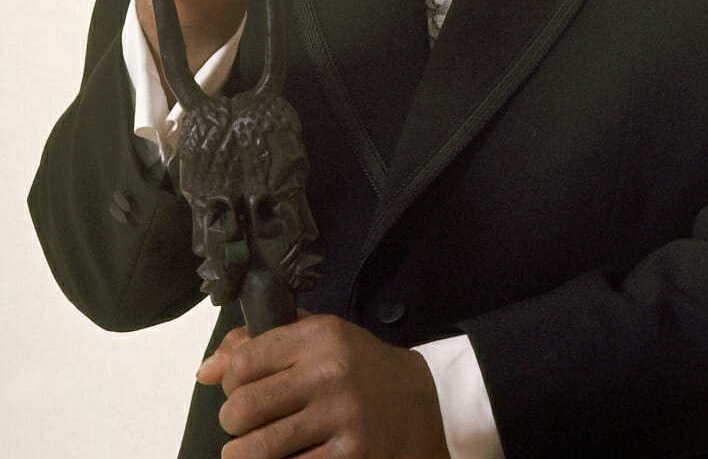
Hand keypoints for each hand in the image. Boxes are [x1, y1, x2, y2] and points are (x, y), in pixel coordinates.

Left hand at [197, 313, 450, 458]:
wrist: (425, 404)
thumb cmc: (363, 370)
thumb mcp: (322, 338)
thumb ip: (263, 344)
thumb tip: (206, 370)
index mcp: (321, 336)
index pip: (243, 361)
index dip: (230, 380)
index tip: (241, 388)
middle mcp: (330, 373)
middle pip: (242, 408)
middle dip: (233, 423)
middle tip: (245, 425)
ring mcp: (340, 418)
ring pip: (256, 450)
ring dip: (244, 455)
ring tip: (253, 449)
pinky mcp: (348, 456)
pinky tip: (287, 457)